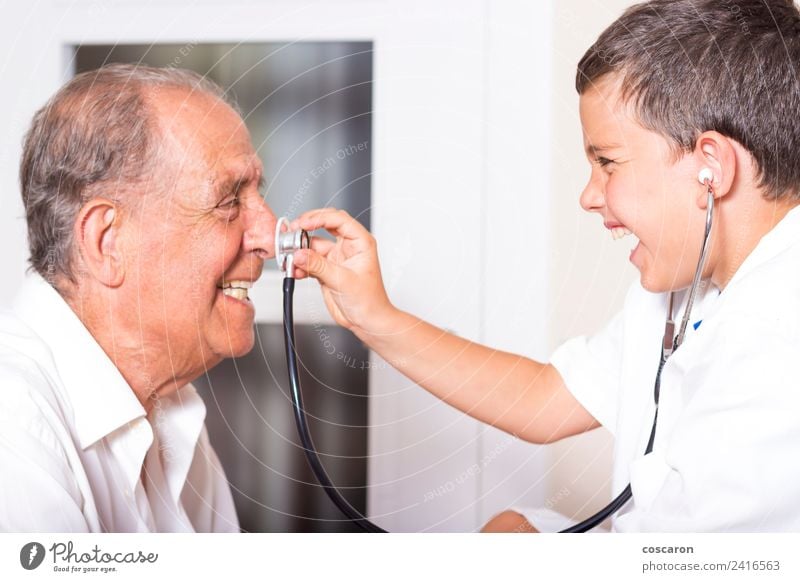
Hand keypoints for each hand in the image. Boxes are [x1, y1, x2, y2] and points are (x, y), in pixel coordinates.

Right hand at [289, 208, 396, 335]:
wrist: (367, 321)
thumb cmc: (369, 301)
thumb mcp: (343, 280)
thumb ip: (319, 266)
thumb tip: (300, 254)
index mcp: (360, 242)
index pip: (339, 219)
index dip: (319, 218)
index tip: (303, 223)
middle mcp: (348, 247)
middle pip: (324, 226)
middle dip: (306, 227)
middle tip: (292, 231)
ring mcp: (336, 257)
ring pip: (313, 245)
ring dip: (300, 250)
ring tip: (291, 258)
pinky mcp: (326, 269)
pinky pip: (308, 261)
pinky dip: (300, 265)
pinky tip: (295, 271)